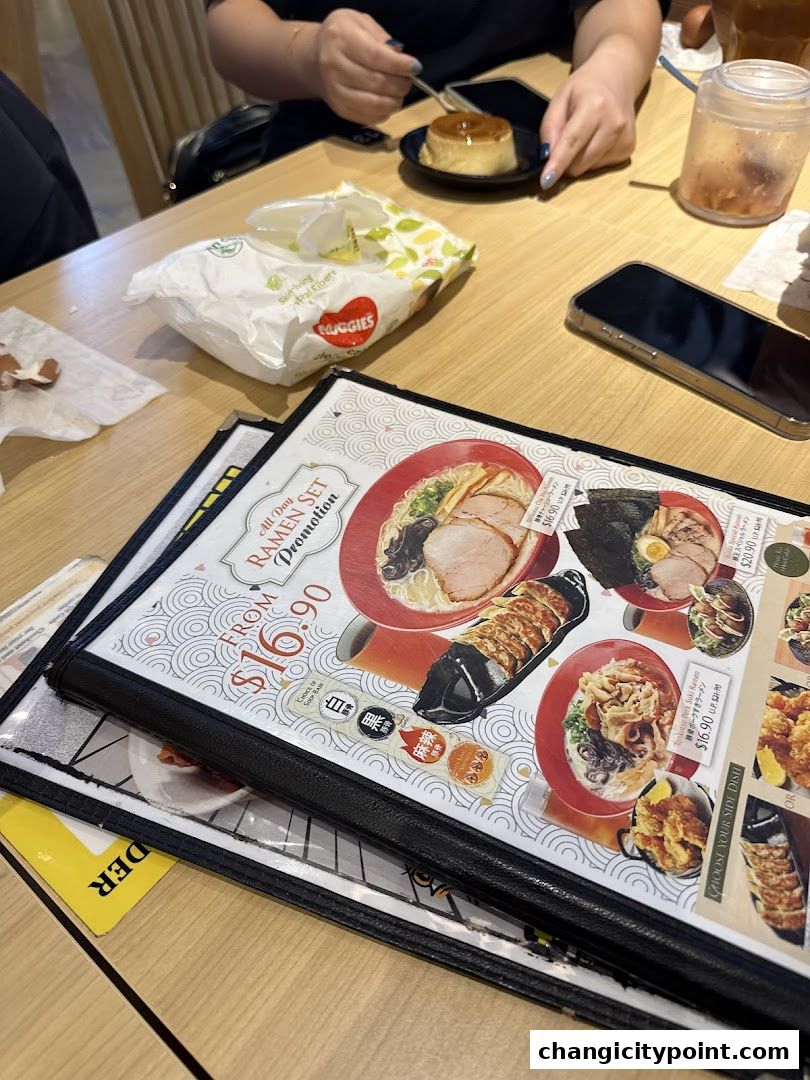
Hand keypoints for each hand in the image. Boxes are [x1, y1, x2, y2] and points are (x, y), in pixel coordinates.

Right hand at [311, 9, 417, 125]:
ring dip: (394, 101)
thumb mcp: (360, 23)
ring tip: (399, 93)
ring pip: (373, 104)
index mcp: (340, 38)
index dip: (399, 65)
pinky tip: (387, 103)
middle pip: (375, 82)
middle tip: (408, 81)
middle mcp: (333, 66)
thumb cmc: (343, 37)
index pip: (374, 56)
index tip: (415, 67)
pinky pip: (367, 117)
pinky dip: (383, 113)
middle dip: (400, 84)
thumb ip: (381, 37)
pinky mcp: (339, 109)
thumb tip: (400, 56)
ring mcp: (334, 91)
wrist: (314, 58)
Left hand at [539, 55, 636, 189]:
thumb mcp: (560, 99)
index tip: (546, 181)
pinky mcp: (628, 148)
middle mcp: (613, 124)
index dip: (557, 164)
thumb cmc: (585, 88)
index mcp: (595, 107)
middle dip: (565, 161)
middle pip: (579, 164)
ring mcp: (624, 138)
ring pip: (588, 169)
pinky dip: (593, 158)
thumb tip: (547, 157)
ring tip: (585, 134)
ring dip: (580, 159)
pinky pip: (600, 167)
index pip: (571, 143)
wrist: (617, 77)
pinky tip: (597, 138)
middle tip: (565, 140)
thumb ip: (549, 128)